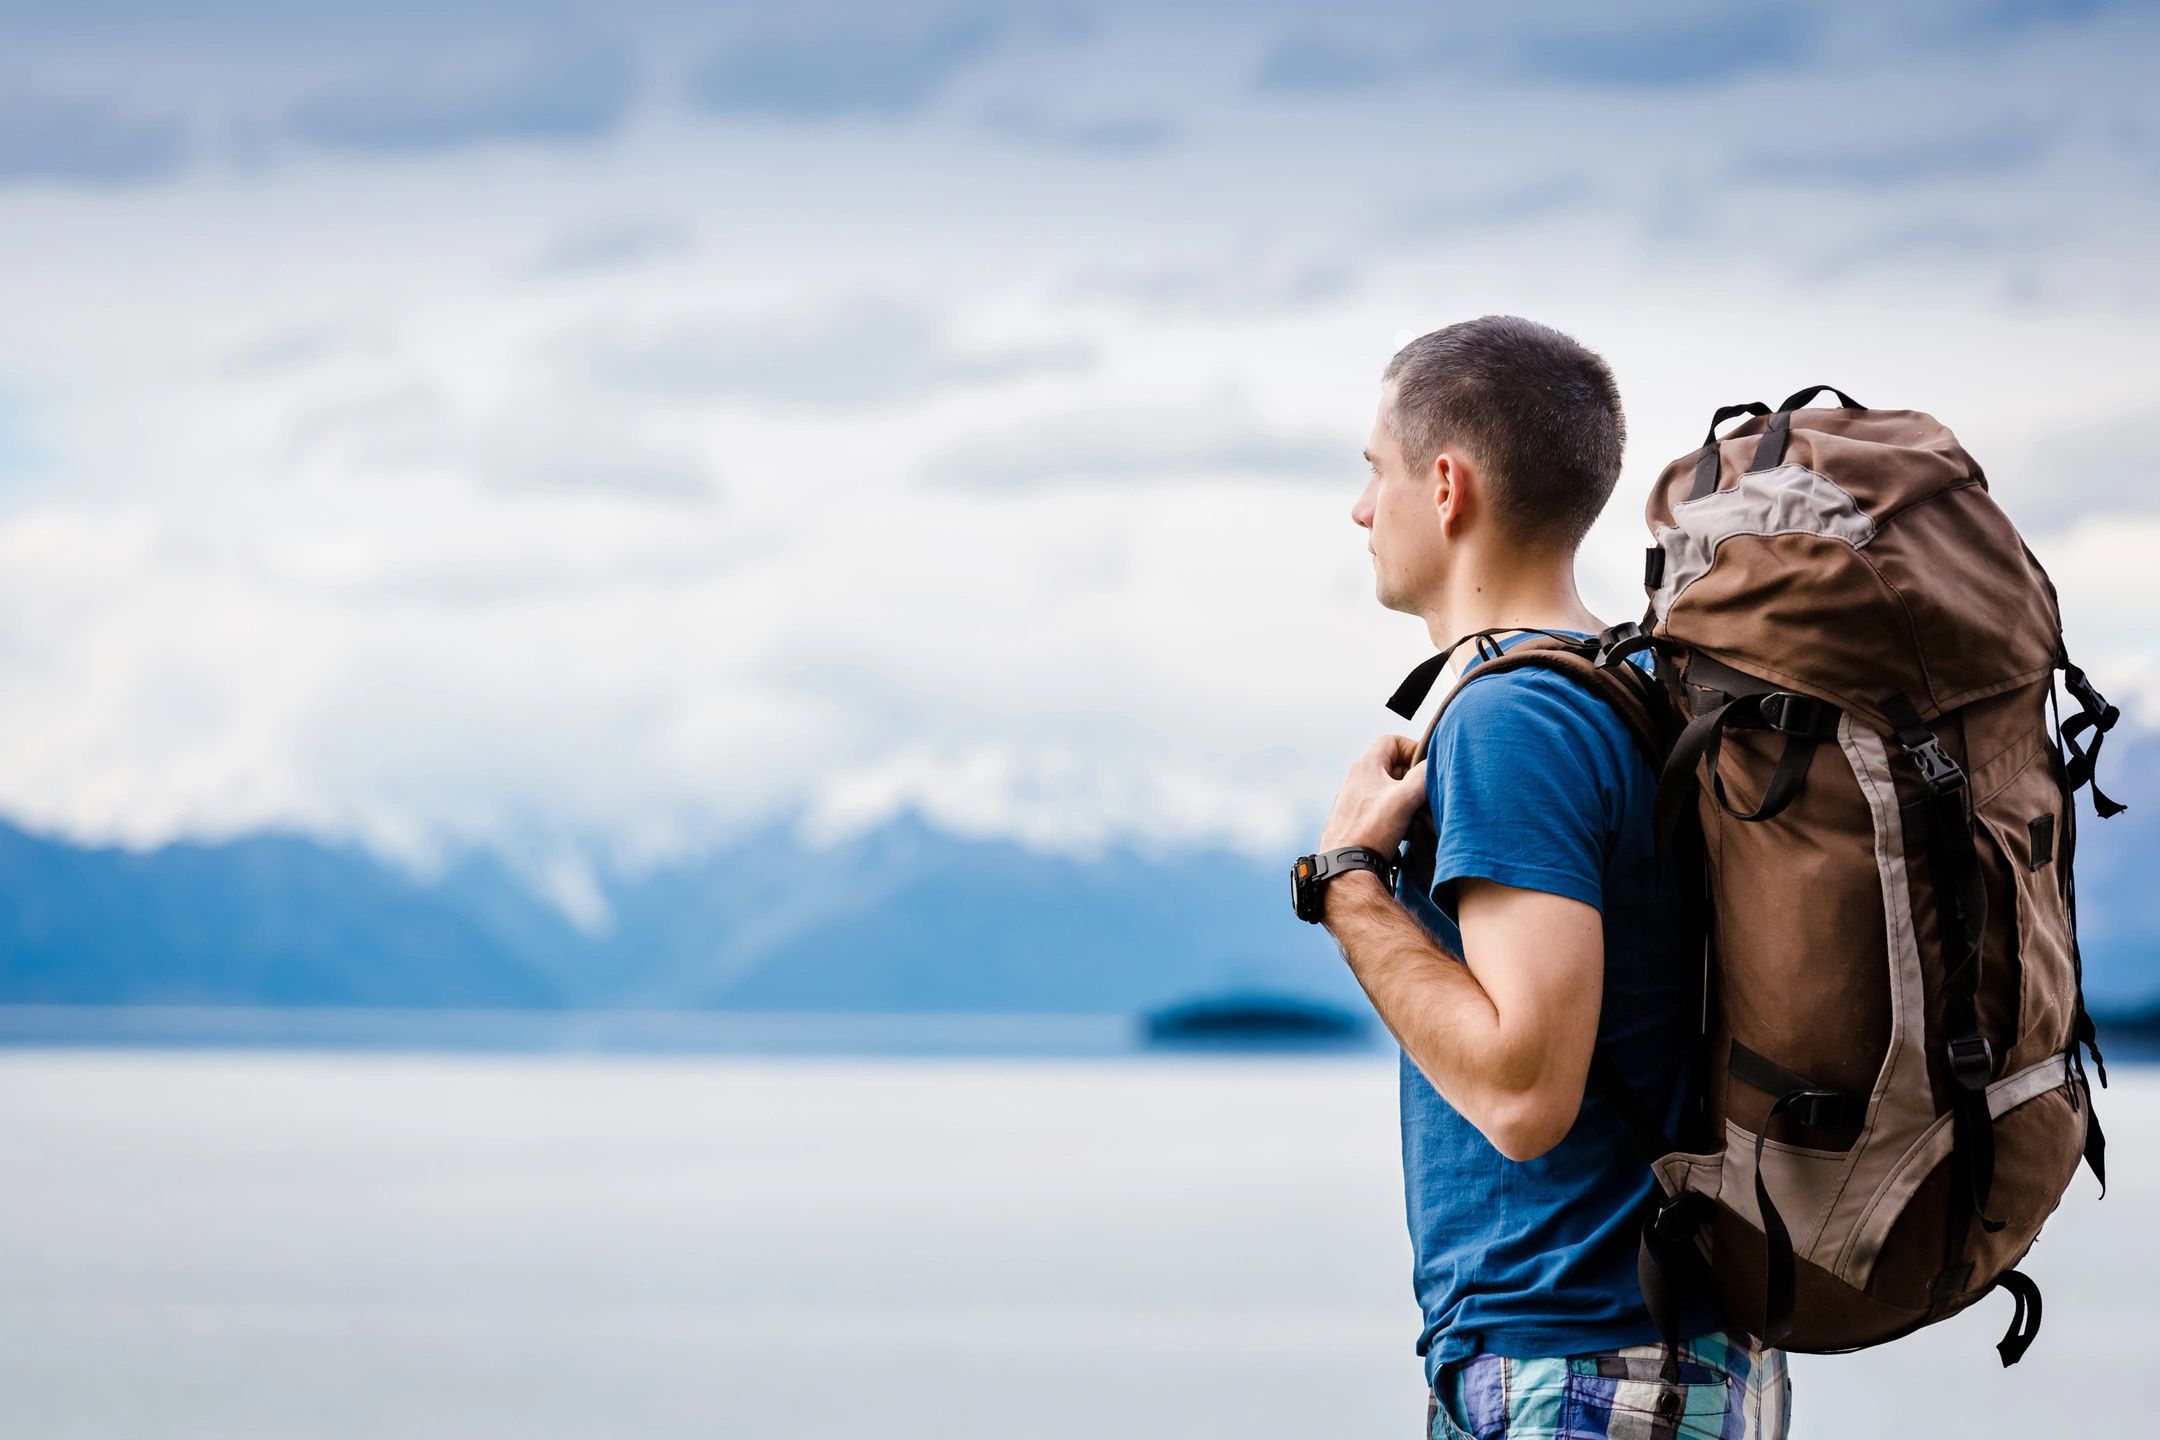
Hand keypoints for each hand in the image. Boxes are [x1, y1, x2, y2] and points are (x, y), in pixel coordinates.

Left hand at [1318, 734, 1427, 854]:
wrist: (1346, 864)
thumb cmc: (1372, 829)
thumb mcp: (1405, 797)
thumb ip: (1423, 775)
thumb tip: (1434, 764)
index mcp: (1366, 766)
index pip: (1392, 741)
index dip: (1412, 748)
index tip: (1425, 766)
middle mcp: (1357, 778)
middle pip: (1391, 765)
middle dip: (1412, 776)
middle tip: (1424, 791)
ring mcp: (1354, 798)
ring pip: (1388, 787)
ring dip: (1405, 797)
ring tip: (1415, 812)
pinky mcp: (1355, 818)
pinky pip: (1380, 806)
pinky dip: (1395, 811)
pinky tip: (1403, 828)